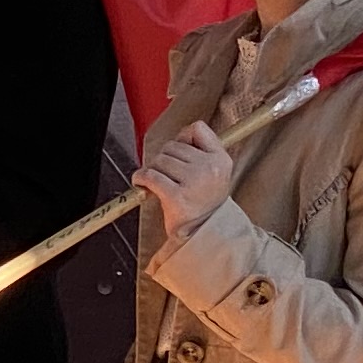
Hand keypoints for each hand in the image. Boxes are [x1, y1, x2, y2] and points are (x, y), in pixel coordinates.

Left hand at [134, 122, 235, 239]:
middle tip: (166, 175)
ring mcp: (194, 181)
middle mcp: (210, 168)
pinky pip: (151, 176)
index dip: (182, 137)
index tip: (178, 152)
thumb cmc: (204, 203)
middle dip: (164, 159)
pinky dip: (141, 178)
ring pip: (159, 160)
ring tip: (159, 184)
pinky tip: (142, 184)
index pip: (197, 129)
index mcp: (221, 159)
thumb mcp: (214, 173)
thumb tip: (180, 134)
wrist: (203, 234)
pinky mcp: (176, 196)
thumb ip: (201, 150)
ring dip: (153, 170)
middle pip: (172, 146)